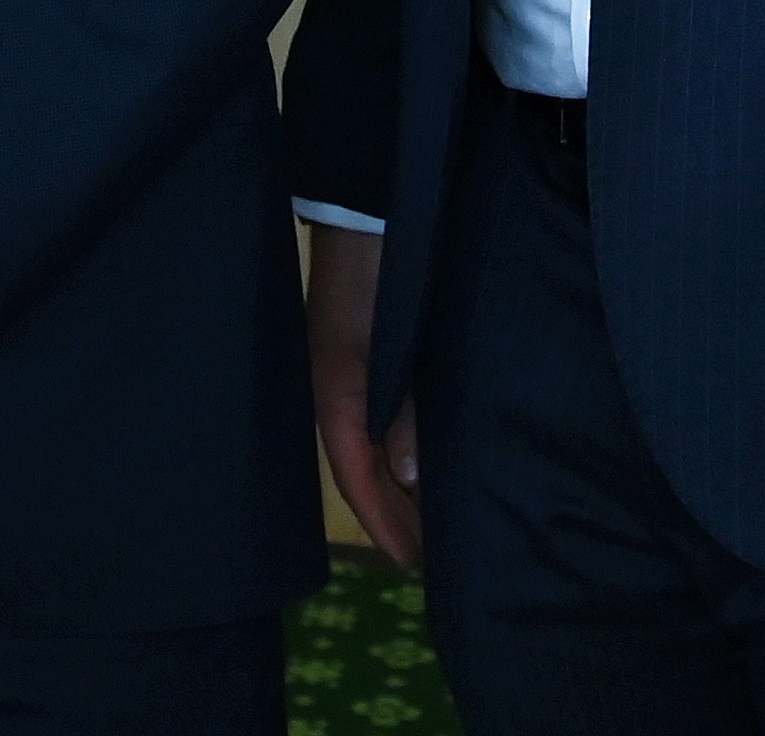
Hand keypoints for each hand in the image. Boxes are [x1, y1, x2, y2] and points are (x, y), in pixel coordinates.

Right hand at [302, 216, 423, 569]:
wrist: (368, 199)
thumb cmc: (378, 266)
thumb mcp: (388, 340)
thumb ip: (400, 406)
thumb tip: (405, 477)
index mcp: (334, 387)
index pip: (355, 474)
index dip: (382, 521)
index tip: (409, 564)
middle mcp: (336, 385)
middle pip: (362, 466)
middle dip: (392, 512)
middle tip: (428, 556)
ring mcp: (347, 366)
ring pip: (371, 443)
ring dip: (397, 481)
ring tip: (429, 519)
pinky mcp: (364, 348)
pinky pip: (379, 414)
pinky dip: (399, 445)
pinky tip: (420, 457)